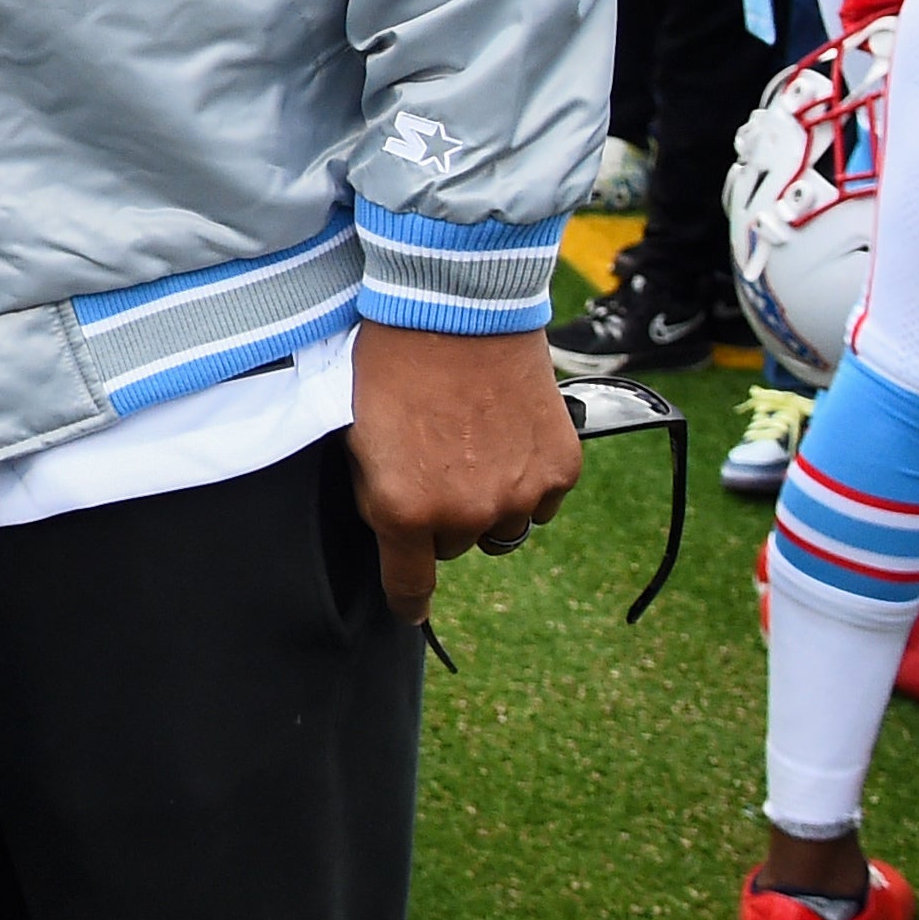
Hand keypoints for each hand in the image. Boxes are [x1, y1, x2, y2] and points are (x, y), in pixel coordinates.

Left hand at [346, 322, 581, 624]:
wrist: (454, 309)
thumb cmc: (391, 365)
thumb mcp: (358, 437)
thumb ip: (379, 495)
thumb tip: (394, 529)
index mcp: (404, 511)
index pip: (411, 587)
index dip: (408, 602)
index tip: (410, 610)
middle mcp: (466, 514)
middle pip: (453, 545)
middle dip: (441, 515)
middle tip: (433, 461)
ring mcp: (518, 494)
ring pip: (500, 528)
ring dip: (487, 502)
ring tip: (472, 446)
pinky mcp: (560, 470)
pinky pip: (541, 502)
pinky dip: (526, 479)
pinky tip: (506, 436)